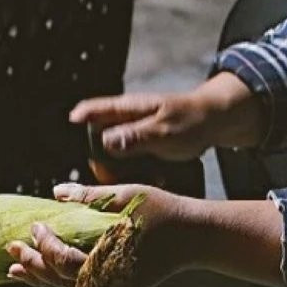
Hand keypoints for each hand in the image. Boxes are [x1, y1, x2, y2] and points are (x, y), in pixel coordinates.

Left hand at [5, 183, 191, 286]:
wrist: (197, 235)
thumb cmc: (164, 212)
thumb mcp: (126, 197)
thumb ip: (89, 198)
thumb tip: (56, 191)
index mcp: (111, 263)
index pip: (65, 261)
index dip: (45, 245)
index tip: (36, 225)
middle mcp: (112, 284)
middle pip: (61, 280)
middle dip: (33, 264)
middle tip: (11, 248)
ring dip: (41, 277)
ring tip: (15, 269)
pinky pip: (83, 286)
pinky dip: (60, 279)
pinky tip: (44, 272)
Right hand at [71, 72, 259, 162]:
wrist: (216, 122)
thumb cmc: (191, 121)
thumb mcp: (163, 131)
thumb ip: (135, 137)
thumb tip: (106, 141)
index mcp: (129, 108)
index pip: (96, 108)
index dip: (81, 116)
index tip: (70, 125)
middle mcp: (129, 118)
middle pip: (100, 135)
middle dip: (101, 157)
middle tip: (108, 174)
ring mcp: (138, 130)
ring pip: (116, 150)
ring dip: (122, 167)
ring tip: (141, 178)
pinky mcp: (147, 142)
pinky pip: (133, 158)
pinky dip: (139, 169)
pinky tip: (155, 177)